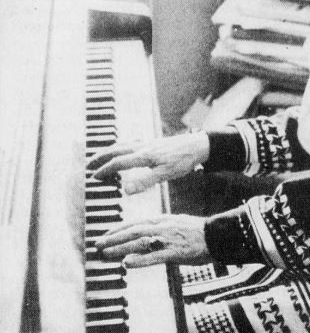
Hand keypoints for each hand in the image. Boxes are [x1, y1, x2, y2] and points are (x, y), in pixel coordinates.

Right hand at [87, 132, 209, 192]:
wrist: (198, 145)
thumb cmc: (184, 160)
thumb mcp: (166, 174)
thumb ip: (145, 182)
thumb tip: (125, 189)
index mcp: (144, 156)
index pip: (118, 162)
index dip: (105, 170)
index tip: (94, 177)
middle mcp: (142, 147)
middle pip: (116, 150)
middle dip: (100, 157)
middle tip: (88, 164)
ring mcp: (147, 143)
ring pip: (122, 145)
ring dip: (109, 151)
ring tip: (100, 157)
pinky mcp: (153, 143)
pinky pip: (131, 144)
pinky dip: (121, 147)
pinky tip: (122, 151)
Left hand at [94, 214, 209, 267]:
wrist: (219, 235)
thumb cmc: (199, 233)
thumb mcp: (178, 224)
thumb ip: (162, 228)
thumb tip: (149, 234)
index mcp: (162, 220)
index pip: (135, 223)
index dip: (118, 229)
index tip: (105, 235)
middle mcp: (162, 227)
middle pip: (132, 231)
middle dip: (113, 238)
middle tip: (97, 244)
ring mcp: (168, 239)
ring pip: (139, 242)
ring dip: (120, 248)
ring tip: (105, 254)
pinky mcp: (175, 252)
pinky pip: (154, 256)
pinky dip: (139, 260)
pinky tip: (127, 264)